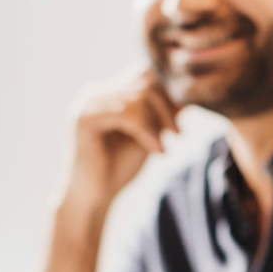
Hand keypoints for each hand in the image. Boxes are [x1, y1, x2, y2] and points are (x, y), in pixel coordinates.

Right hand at [65, 68, 180, 204]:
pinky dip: (147, 131)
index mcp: (109, 93)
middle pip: (144, 81)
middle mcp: (97, 93)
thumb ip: (161, 114)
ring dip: (159, 121)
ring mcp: (89, 104)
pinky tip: (156, 150)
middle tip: (177, 134)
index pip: (143, 74)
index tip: (181, 116)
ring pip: (138, 96)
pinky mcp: (85, 119)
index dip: (167, 91)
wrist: (94, 197)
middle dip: (166, 106)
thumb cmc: (119, 168)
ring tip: (165, 146)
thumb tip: (188, 96)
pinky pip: (126, 113)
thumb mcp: (148, 135)